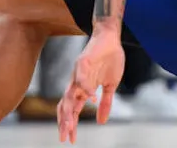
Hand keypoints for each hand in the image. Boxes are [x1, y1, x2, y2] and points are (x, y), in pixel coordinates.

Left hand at [57, 28, 123, 142]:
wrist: (110, 38)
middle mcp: (77, 83)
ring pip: (70, 95)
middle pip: (66, 106)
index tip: (71, 140)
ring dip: (70, 111)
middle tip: (65, 138)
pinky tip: (92, 100)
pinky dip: (87, 91)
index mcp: (83, 89)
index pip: (73, 110)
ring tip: (71, 124)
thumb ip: (105, 104)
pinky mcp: (83, 63)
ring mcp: (78, 73)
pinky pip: (82, 79)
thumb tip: (102, 122)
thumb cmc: (109, 60)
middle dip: (65, 123)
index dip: (70, 124)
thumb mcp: (111, 86)